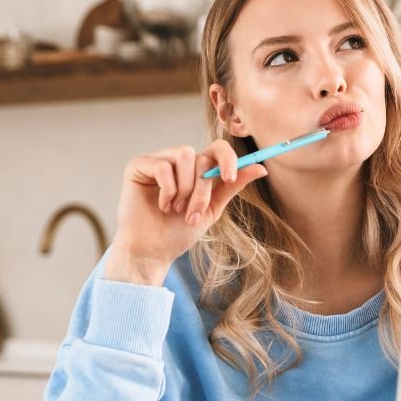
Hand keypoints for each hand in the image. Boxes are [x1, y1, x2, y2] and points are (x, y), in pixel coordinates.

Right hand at [105, 139, 267, 285]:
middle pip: (202, 158)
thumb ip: (232, 187)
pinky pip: (162, 166)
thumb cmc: (178, 232)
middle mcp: (177, 161)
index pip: (217, 148)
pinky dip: (166, 190)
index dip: (227, 158)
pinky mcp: (138, 165)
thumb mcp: (211, 209)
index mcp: (196, 170)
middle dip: (202, 190)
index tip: (229, 178)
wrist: (152, 252)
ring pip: (184, 156)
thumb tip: (261, 168)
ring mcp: (157, 161)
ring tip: (175, 209)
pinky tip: (160, 205)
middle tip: (192, 215)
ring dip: (184, 189)